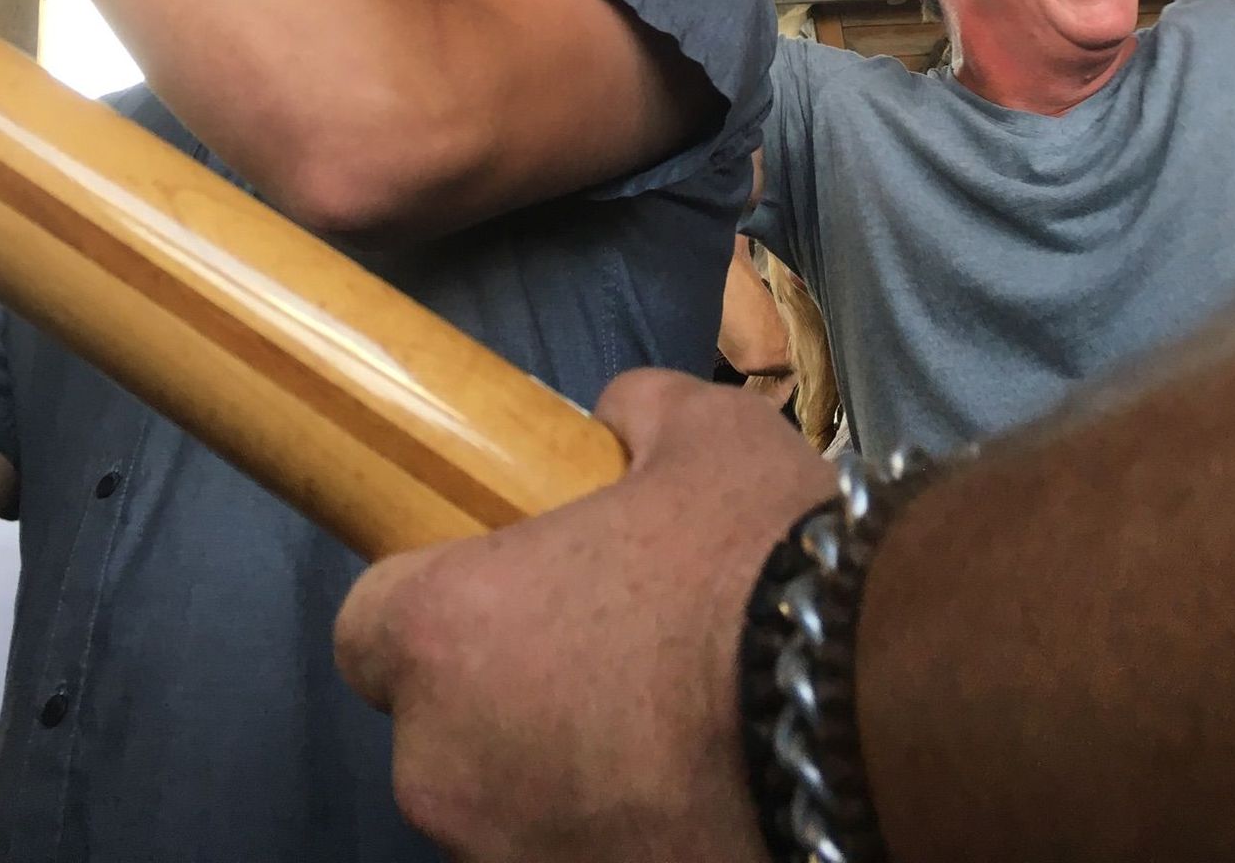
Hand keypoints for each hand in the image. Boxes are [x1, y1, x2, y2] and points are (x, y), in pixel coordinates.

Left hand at [334, 369, 835, 862]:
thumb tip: (619, 423)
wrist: (867, 708)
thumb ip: (632, 416)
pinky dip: (626, 829)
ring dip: (567, 772)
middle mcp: (446, 774)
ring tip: (674, 725)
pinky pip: (587, 853)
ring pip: (512, 807)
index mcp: (442, 639)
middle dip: (508, 697)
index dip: (430, 603)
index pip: (368, 631)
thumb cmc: (751, 556)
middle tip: (610, 650)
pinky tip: (707, 785)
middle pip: (442, 732)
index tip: (500, 587)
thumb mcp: (699, 432)